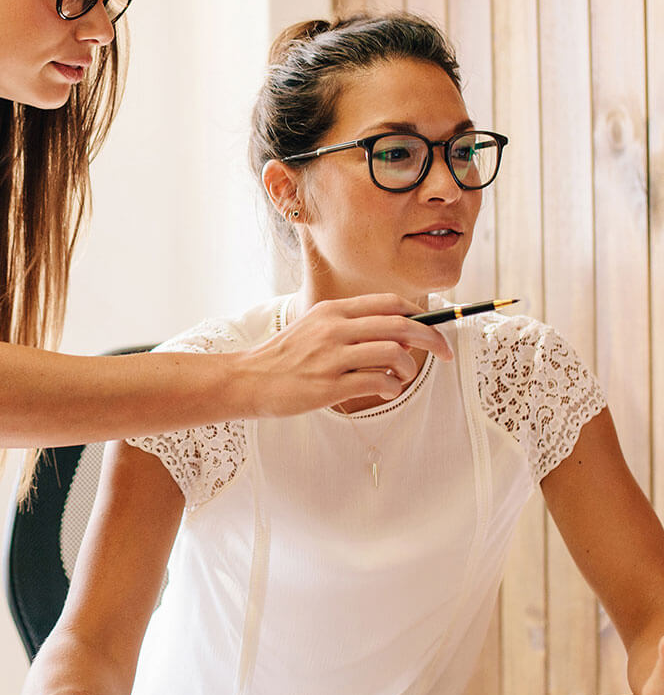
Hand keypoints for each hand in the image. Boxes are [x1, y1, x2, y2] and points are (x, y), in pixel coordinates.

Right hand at [238, 293, 453, 416]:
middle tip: (445, 353)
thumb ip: (351, 326)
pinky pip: (376, 382)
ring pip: (392, 353)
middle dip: (431, 339)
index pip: (390, 303)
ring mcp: (332, 357)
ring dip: (409, 368)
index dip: (420, 315)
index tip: (435, 329)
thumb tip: (397, 332)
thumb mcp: (315, 327)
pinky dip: (391, 387)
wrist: (249, 379)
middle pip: (400, 325)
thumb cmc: (286, 357)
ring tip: (404, 378)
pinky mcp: (328, 386)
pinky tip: (386, 390)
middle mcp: (335, 328)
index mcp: (334, 311)